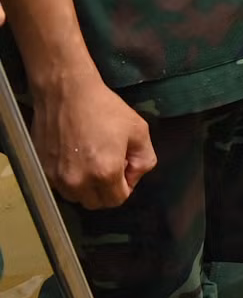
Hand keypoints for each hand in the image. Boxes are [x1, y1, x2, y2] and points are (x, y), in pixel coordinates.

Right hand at [29, 70, 155, 208]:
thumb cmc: (104, 109)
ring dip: (88, 186)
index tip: (124, 167)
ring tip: (92, 159)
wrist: (66, 94)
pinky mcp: (43, 171)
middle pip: (96, 202)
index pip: (117, 200)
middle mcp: (78, 182)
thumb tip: (134, 175)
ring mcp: (57, 179)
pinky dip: (71, 179)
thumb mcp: (139, 130)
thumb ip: (144, 159)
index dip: (126, 185)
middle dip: (108, 189)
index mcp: (105, 173)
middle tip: (110, 163)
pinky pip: (61, 186)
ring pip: (77, 197)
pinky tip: (76, 157)